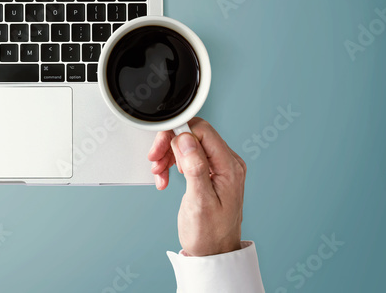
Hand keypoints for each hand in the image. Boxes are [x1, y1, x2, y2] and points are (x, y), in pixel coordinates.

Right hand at [148, 118, 245, 256]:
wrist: (213, 252)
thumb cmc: (209, 234)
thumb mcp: (199, 202)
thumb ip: (195, 168)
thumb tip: (187, 140)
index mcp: (229, 167)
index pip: (203, 132)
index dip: (179, 134)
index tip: (161, 146)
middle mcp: (227, 163)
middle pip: (194, 136)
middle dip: (170, 145)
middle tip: (155, 160)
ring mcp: (219, 168)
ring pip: (188, 146)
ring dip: (168, 156)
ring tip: (159, 174)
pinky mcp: (209, 173)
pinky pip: (188, 158)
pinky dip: (172, 165)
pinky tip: (165, 179)